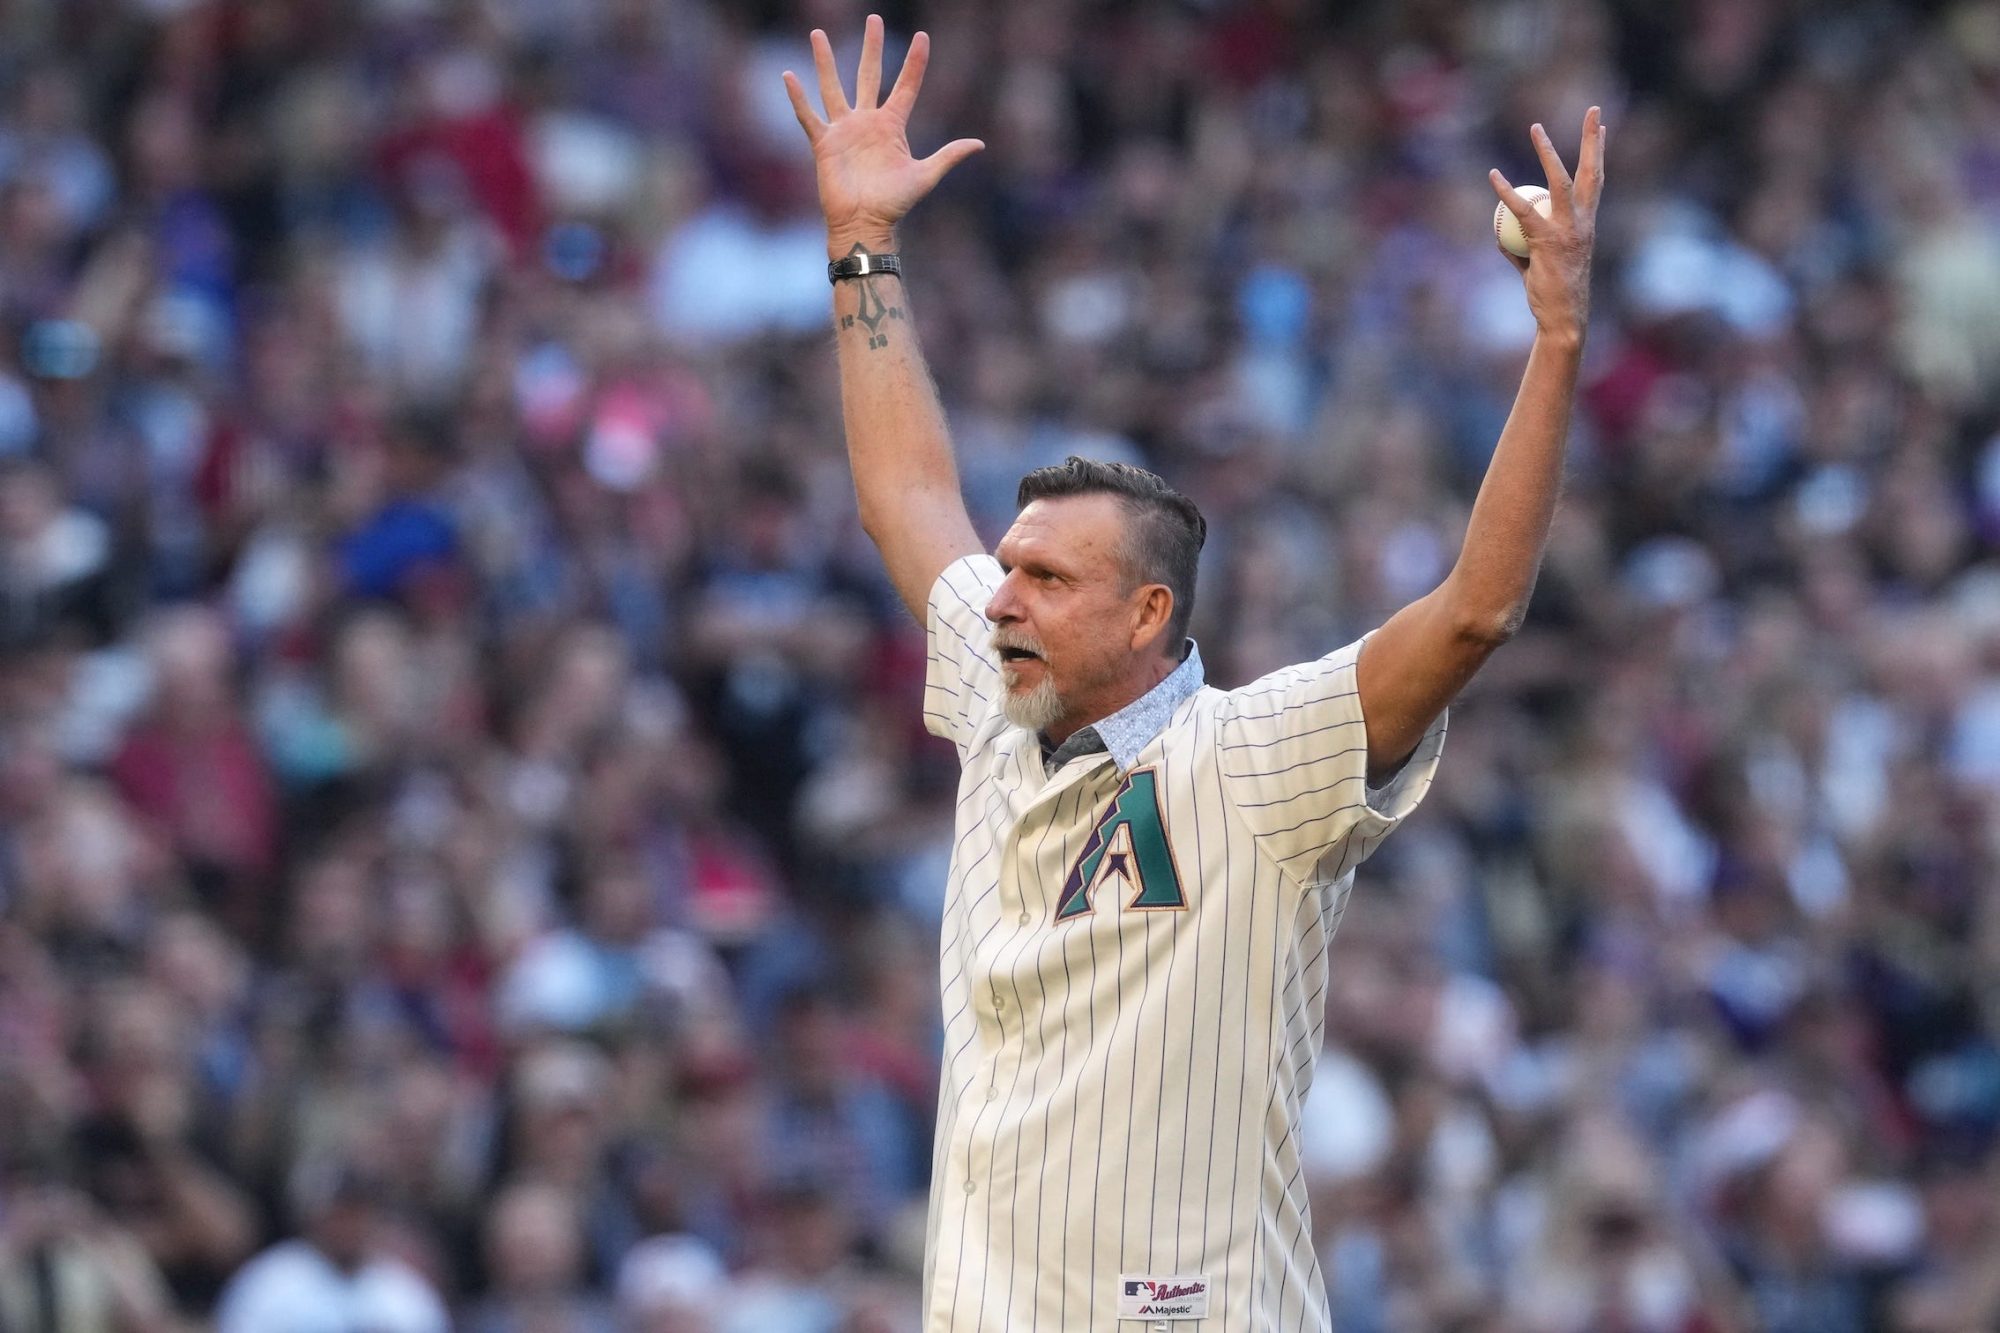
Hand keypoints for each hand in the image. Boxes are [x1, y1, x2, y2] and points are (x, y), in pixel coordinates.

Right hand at [784, 15, 983, 260]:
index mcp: (892, 126)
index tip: (923, 37)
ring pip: (833, 87)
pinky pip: (808, 116)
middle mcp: (867, 122)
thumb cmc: (894, 204)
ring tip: (818, 34)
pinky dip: (798, 98)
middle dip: (872, 47)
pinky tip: (788, 76)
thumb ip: (949, 156)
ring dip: (826, 61)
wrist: (865, 224)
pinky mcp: (824, 144)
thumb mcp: (925, 176)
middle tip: (874, 19)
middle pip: (869, 74)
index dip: (915, 62)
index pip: (906, 86)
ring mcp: (844, 130)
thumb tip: (979, 144)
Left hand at [1491, 107, 1604, 342]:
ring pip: (1558, 181)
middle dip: (1593, 139)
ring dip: (1547, 151)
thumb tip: (1501, 234)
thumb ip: (1521, 246)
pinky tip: (1494, 176)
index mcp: (1586, 224)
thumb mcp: (1536, 264)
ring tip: (1536, 127)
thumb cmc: (1551, 294)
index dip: (1598, 153)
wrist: (1561, 317)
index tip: (1602, 128)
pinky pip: (1523, 210)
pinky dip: (1506, 193)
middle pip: (1591, 171)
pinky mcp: (1548, 240)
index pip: (1595, 181)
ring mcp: (1568, 229)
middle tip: (1595, 110)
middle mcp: (1583, 222)